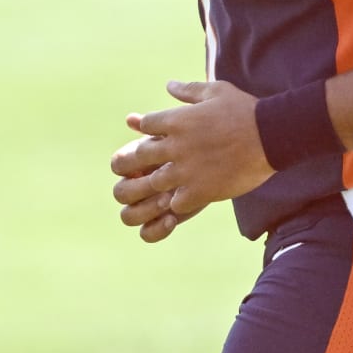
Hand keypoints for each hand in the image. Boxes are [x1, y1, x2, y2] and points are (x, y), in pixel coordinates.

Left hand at [109, 80, 274, 241]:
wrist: (271, 136)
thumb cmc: (245, 110)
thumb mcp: (217, 91)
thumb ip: (189, 89)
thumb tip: (169, 85)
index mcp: (177, 120)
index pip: (145, 124)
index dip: (150, 129)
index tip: (160, 134)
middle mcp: (175, 146)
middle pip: (139, 156)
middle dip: (144, 158)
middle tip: (155, 161)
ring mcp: (186, 171)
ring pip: (154, 182)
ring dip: (161, 181)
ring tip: (173, 180)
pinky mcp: (200, 191)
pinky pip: (176, 203)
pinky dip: (180, 201)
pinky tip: (190, 195)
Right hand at [109, 113, 200, 243]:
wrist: (234, 155)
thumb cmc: (210, 134)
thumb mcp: (190, 125)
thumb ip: (162, 122)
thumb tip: (132, 119)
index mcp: (139, 157)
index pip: (118, 164)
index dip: (128, 165)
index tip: (149, 162)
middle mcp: (139, 182)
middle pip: (120, 192)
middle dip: (138, 190)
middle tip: (164, 185)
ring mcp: (149, 203)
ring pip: (128, 215)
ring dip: (144, 210)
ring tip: (169, 202)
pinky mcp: (164, 220)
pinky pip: (147, 233)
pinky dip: (155, 230)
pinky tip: (172, 220)